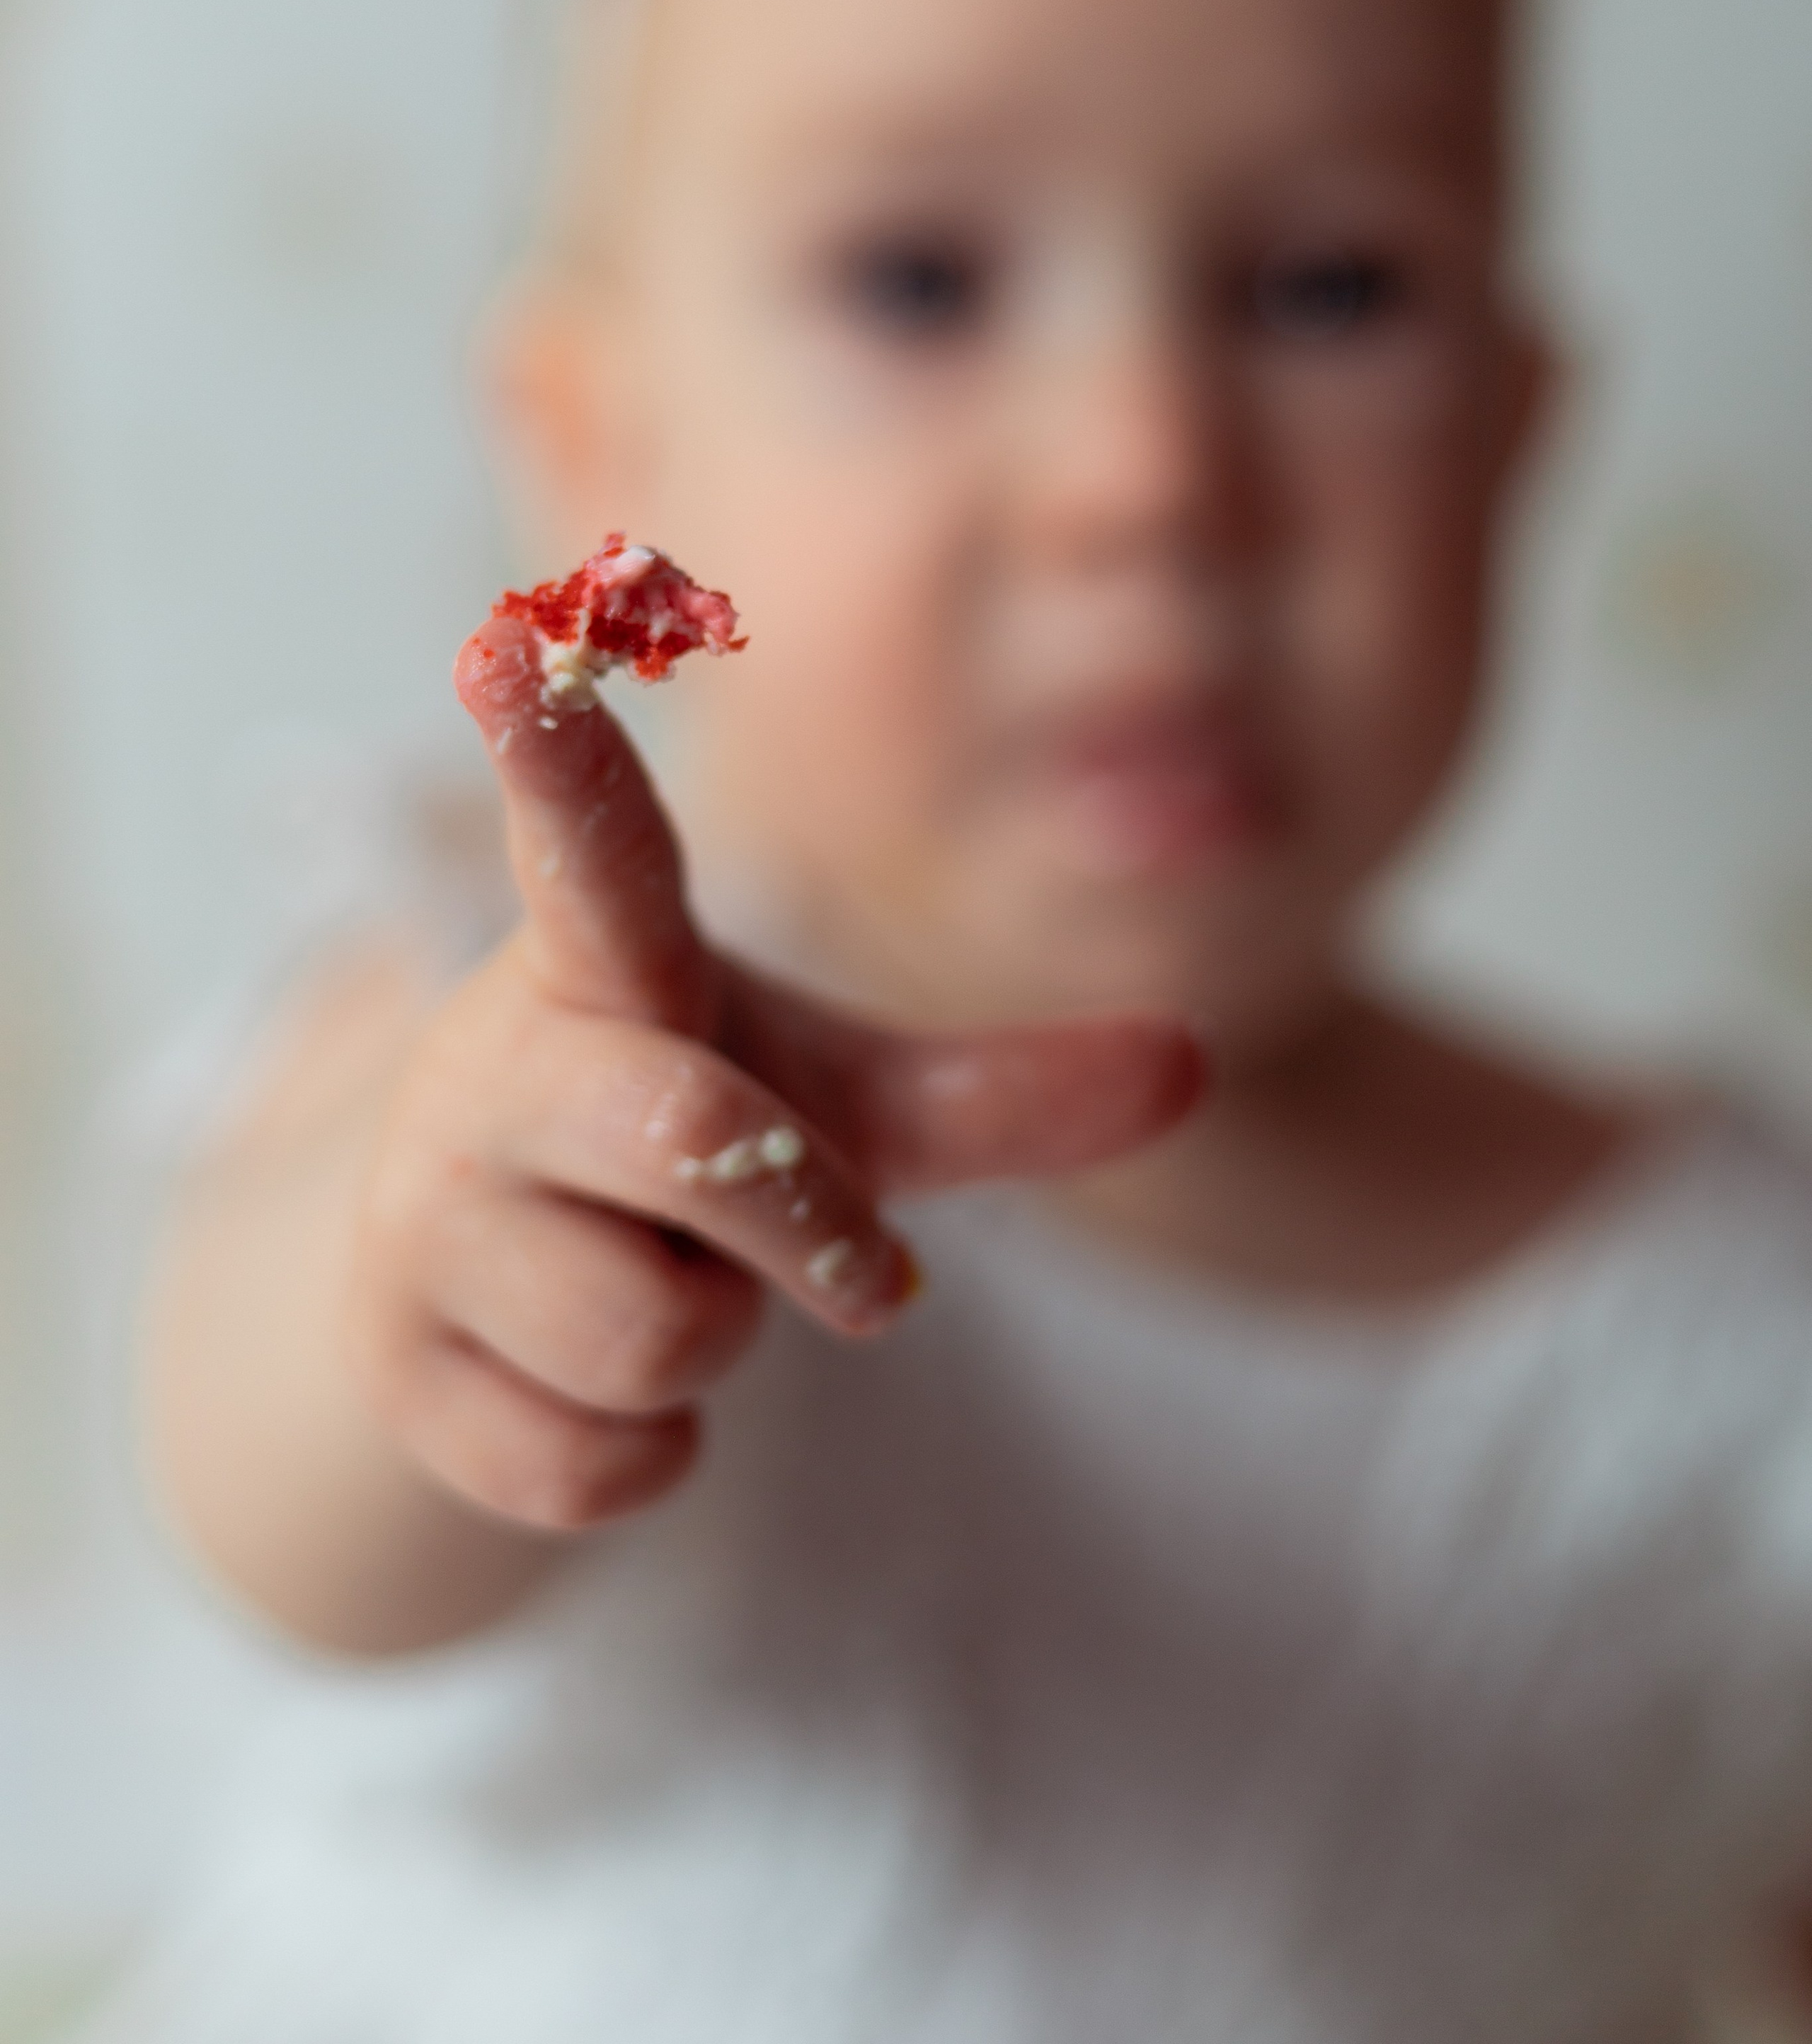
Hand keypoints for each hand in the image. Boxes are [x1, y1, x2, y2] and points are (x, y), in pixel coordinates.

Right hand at [343, 615, 1204, 1534]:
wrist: (475, 1290)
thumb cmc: (675, 1144)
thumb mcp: (835, 1100)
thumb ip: (996, 1089)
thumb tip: (1191, 1060)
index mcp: (607, 965)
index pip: (589, 850)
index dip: (559, 753)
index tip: (505, 642)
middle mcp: (490, 1067)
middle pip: (703, 1143)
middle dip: (807, 1217)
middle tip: (828, 1239)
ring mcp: (420, 1216)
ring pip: (650, 1336)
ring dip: (713, 1343)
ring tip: (660, 1279)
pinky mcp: (393, 1366)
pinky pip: (591, 1464)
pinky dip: (649, 1460)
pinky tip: (596, 1388)